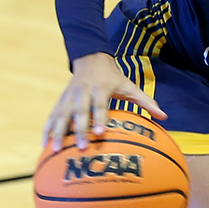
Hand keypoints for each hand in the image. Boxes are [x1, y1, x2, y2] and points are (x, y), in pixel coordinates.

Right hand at [44, 53, 165, 150]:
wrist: (90, 57)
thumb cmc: (113, 77)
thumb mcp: (129, 86)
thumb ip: (145, 102)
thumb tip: (164, 117)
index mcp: (100, 89)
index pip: (99, 106)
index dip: (98, 119)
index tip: (99, 134)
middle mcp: (83, 93)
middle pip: (79, 113)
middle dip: (79, 130)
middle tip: (81, 147)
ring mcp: (69, 96)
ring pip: (61, 115)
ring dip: (58, 132)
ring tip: (54, 150)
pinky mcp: (61, 100)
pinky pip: (52, 115)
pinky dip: (48, 129)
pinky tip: (44, 144)